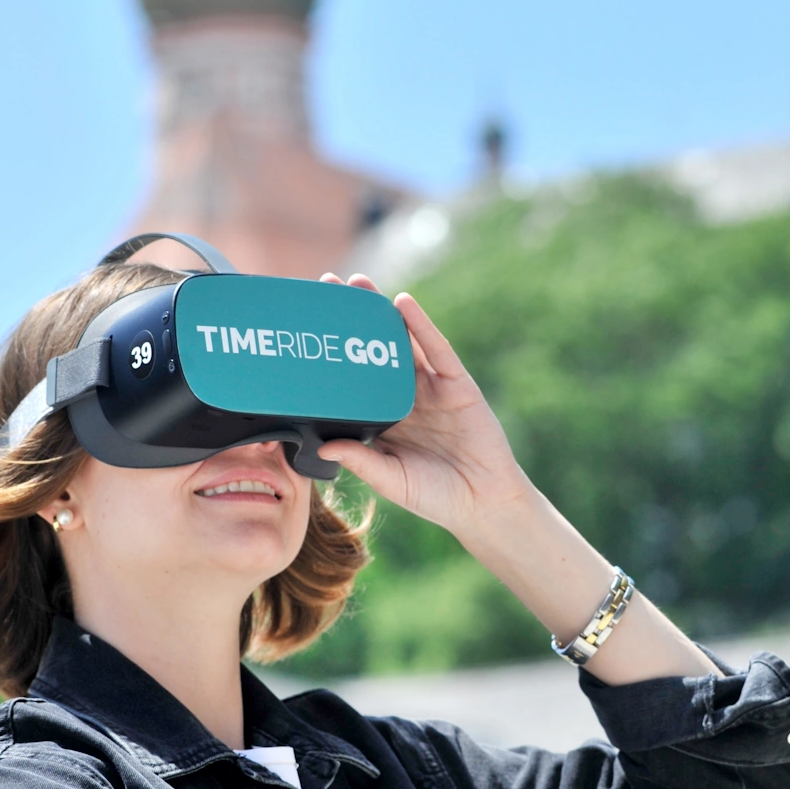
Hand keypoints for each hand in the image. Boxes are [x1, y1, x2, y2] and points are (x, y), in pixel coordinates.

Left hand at [316, 275, 526, 538]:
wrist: (483, 504)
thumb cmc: (435, 496)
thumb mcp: (390, 480)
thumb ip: (361, 461)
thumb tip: (322, 445)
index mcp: (384, 418)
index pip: (353, 378)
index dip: (333, 353)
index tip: (307, 331)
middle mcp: (406, 397)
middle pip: (374, 350)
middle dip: (353, 319)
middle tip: (326, 288)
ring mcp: (432, 388)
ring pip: (403, 342)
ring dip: (381, 312)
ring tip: (358, 284)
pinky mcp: (457, 385)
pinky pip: (437, 350)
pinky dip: (421, 325)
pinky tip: (403, 304)